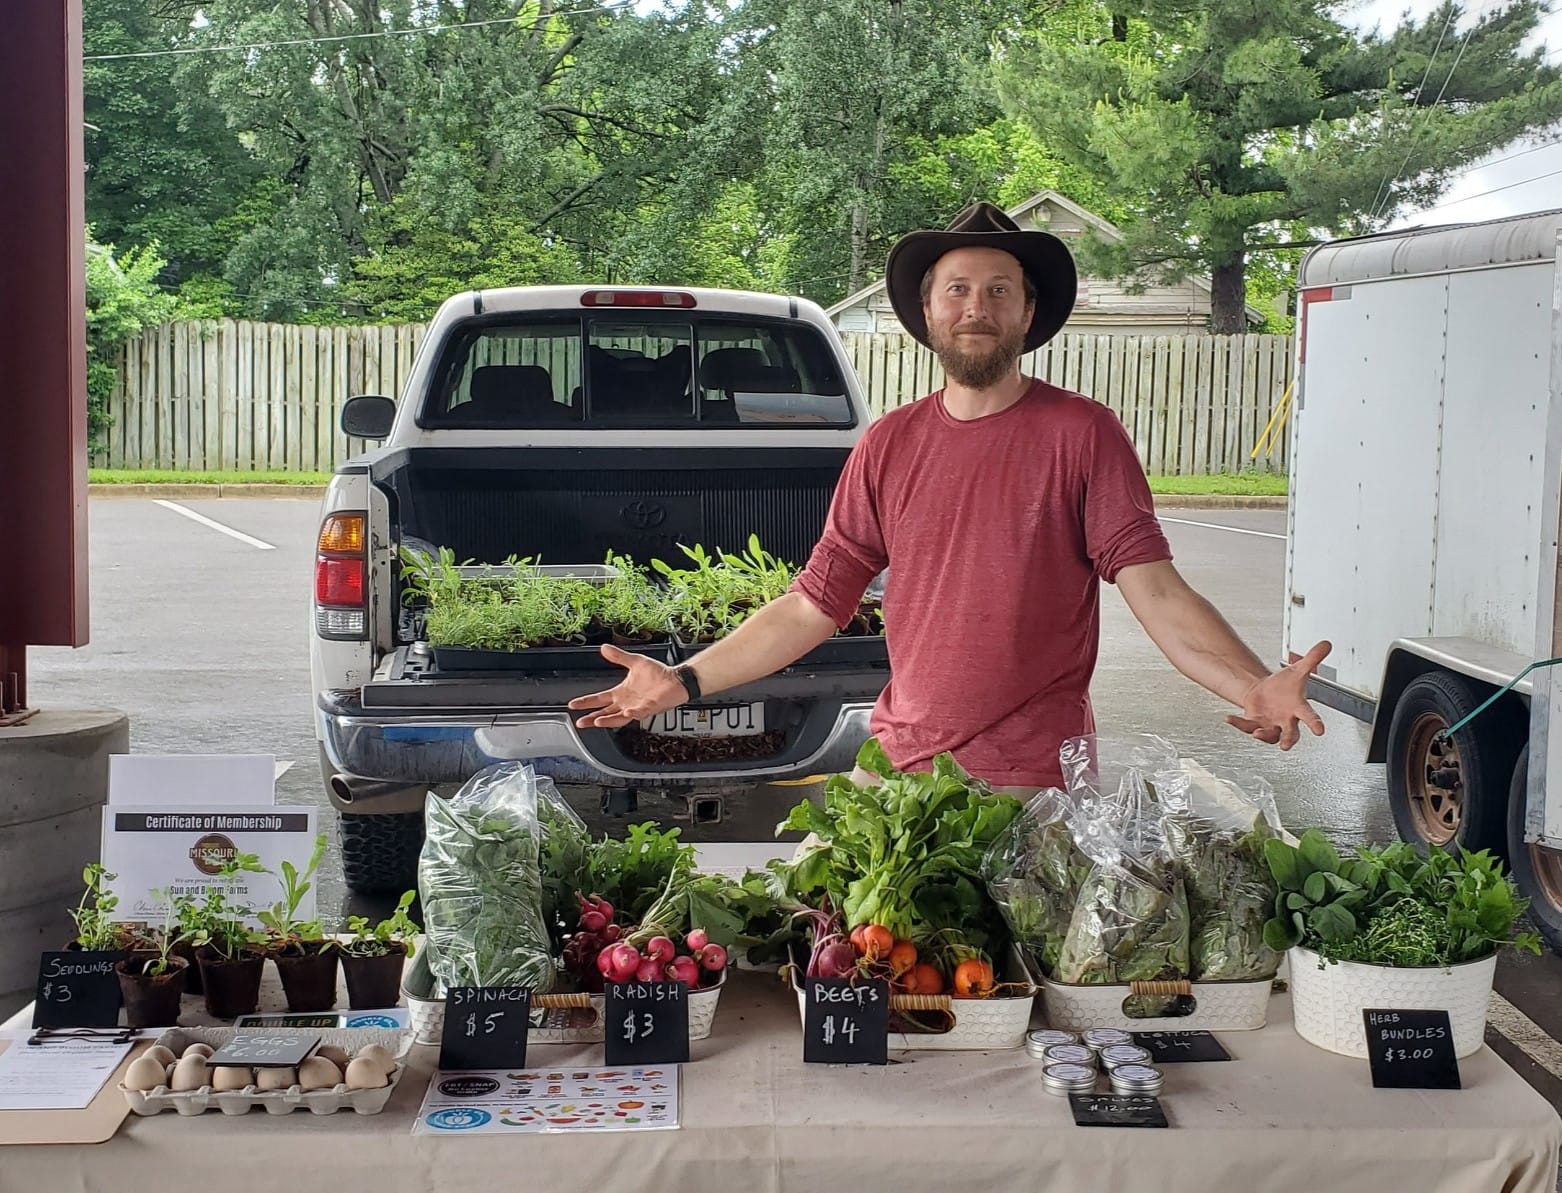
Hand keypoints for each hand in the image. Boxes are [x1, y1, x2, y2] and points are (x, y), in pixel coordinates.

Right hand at [567, 644, 687, 729]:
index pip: (599, 699)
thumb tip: (604, 648)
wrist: (677, 679)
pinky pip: (640, 712)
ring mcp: (638, 706)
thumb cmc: (659, 674)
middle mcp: (627, 702)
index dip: (586, 702)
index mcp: (621, 692)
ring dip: (608, 720)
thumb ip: (619, 657)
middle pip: (605, 712)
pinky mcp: (650, 707)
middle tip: (580, 722)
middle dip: (592, 718)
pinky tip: (627, 712)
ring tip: (597, 721)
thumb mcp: (635, 662)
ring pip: (619, 717)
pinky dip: (633, 713)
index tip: (573, 705)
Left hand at [1225, 640, 1330, 749]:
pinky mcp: (1255, 723)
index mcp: (1298, 708)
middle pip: (1291, 733)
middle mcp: (1286, 720)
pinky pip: (1247, 726)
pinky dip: (1238, 723)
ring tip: (1257, 733)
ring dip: (1263, 735)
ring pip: (1269, 735)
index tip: (1320, 730)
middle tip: (1286, 746)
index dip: (1315, 723)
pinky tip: (1229, 718)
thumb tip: (1326, 644)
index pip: (1310, 716)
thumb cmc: (1286, 686)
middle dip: (1289, 740)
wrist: (1267, 692)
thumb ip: (1312, 658)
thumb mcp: (1298, 670)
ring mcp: (1270, 724)